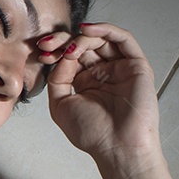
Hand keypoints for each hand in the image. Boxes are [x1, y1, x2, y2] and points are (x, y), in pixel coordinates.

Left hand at [44, 23, 161, 163]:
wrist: (117, 148)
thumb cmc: (93, 133)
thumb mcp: (61, 104)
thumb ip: (57, 78)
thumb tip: (61, 56)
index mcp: (86, 81)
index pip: (70, 56)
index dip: (55, 50)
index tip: (41, 51)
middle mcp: (103, 72)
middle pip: (83, 45)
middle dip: (62, 41)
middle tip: (48, 45)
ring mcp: (120, 67)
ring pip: (101, 39)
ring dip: (81, 37)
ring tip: (67, 46)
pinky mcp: (136, 66)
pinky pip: (123, 39)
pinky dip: (105, 29)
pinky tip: (86, 31)